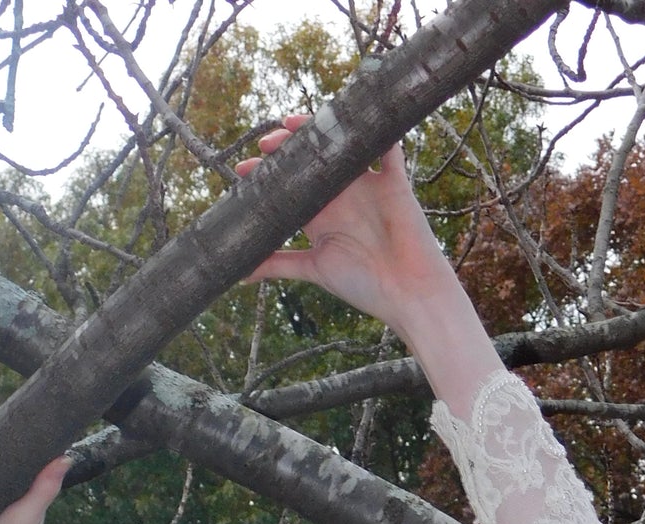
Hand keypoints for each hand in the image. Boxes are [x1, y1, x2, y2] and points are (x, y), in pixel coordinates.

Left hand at [238, 119, 460, 338]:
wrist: (407, 293)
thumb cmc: (363, 285)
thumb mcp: (314, 270)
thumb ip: (278, 264)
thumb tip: (238, 275)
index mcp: (321, 216)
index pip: (289, 184)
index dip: (266, 174)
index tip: (243, 170)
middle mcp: (342, 196)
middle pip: (311, 159)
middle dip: (286, 146)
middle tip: (267, 144)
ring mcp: (367, 185)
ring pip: (342, 145)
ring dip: (320, 129)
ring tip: (294, 124)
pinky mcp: (393, 181)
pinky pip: (387, 146)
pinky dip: (377, 127)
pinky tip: (357, 110)